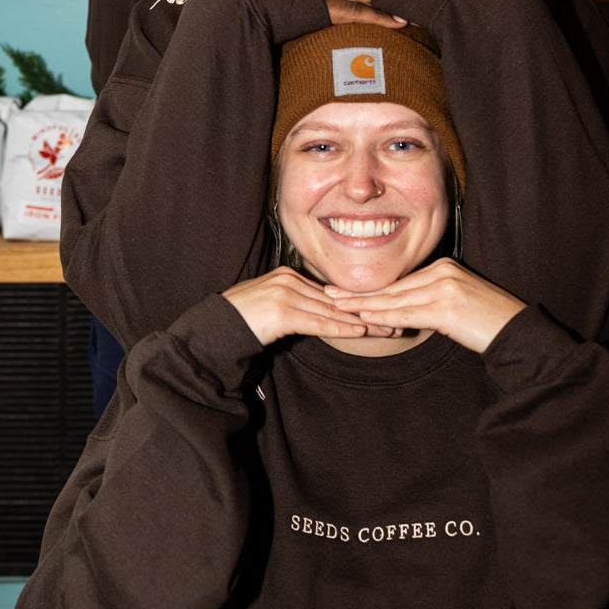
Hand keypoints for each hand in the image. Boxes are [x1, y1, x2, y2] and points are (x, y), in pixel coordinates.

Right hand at [223, 267, 378, 346]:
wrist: (214, 327)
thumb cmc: (242, 321)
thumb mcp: (273, 308)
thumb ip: (297, 306)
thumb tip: (322, 314)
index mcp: (289, 276)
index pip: (331, 293)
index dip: (358, 304)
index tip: (381, 312)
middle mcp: (290, 280)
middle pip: (336, 301)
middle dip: (367, 313)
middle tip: (394, 322)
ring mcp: (286, 294)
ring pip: (331, 311)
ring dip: (361, 323)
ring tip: (386, 330)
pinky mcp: (282, 311)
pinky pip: (317, 322)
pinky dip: (340, 328)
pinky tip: (358, 332)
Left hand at [327, 258, 525, 353]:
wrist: (517, 333)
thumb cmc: (488, 322)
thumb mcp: (457, 304)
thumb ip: (430, 301)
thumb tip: (403, 312)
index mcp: (443, 267)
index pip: (400, 281)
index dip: (372, 287)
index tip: (345, 288)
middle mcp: (442, 272)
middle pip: (393, 286)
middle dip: (359, 291)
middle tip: (330, 293)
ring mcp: (444, 287)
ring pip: (395, 299)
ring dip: (364, 304)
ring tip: (338, 305)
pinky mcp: (446, 306)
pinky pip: (407, 312)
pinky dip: (383, 315)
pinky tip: (365, 316)